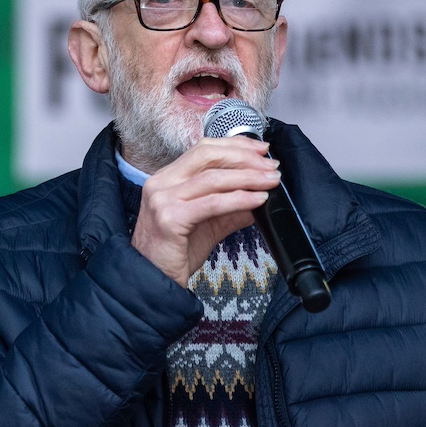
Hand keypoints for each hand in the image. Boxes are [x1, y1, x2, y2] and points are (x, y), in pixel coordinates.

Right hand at [131, 136, 280, 287]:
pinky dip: (239, 199)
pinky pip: (212, 203)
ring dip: (248, 177)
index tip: (262, 150)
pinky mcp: (170, 218)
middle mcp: (162, 182)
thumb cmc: (175, 252)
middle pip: (207, 155)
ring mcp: (163, 199)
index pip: (203, 149)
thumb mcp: (208, 223)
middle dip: (245, 158)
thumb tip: (261, 194)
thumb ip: (231, 207)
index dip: (235, 146)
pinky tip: (258, 200)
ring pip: (212, 178)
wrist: (153, 280)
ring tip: (271, 181)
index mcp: (168, 178)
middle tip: (272, 166)